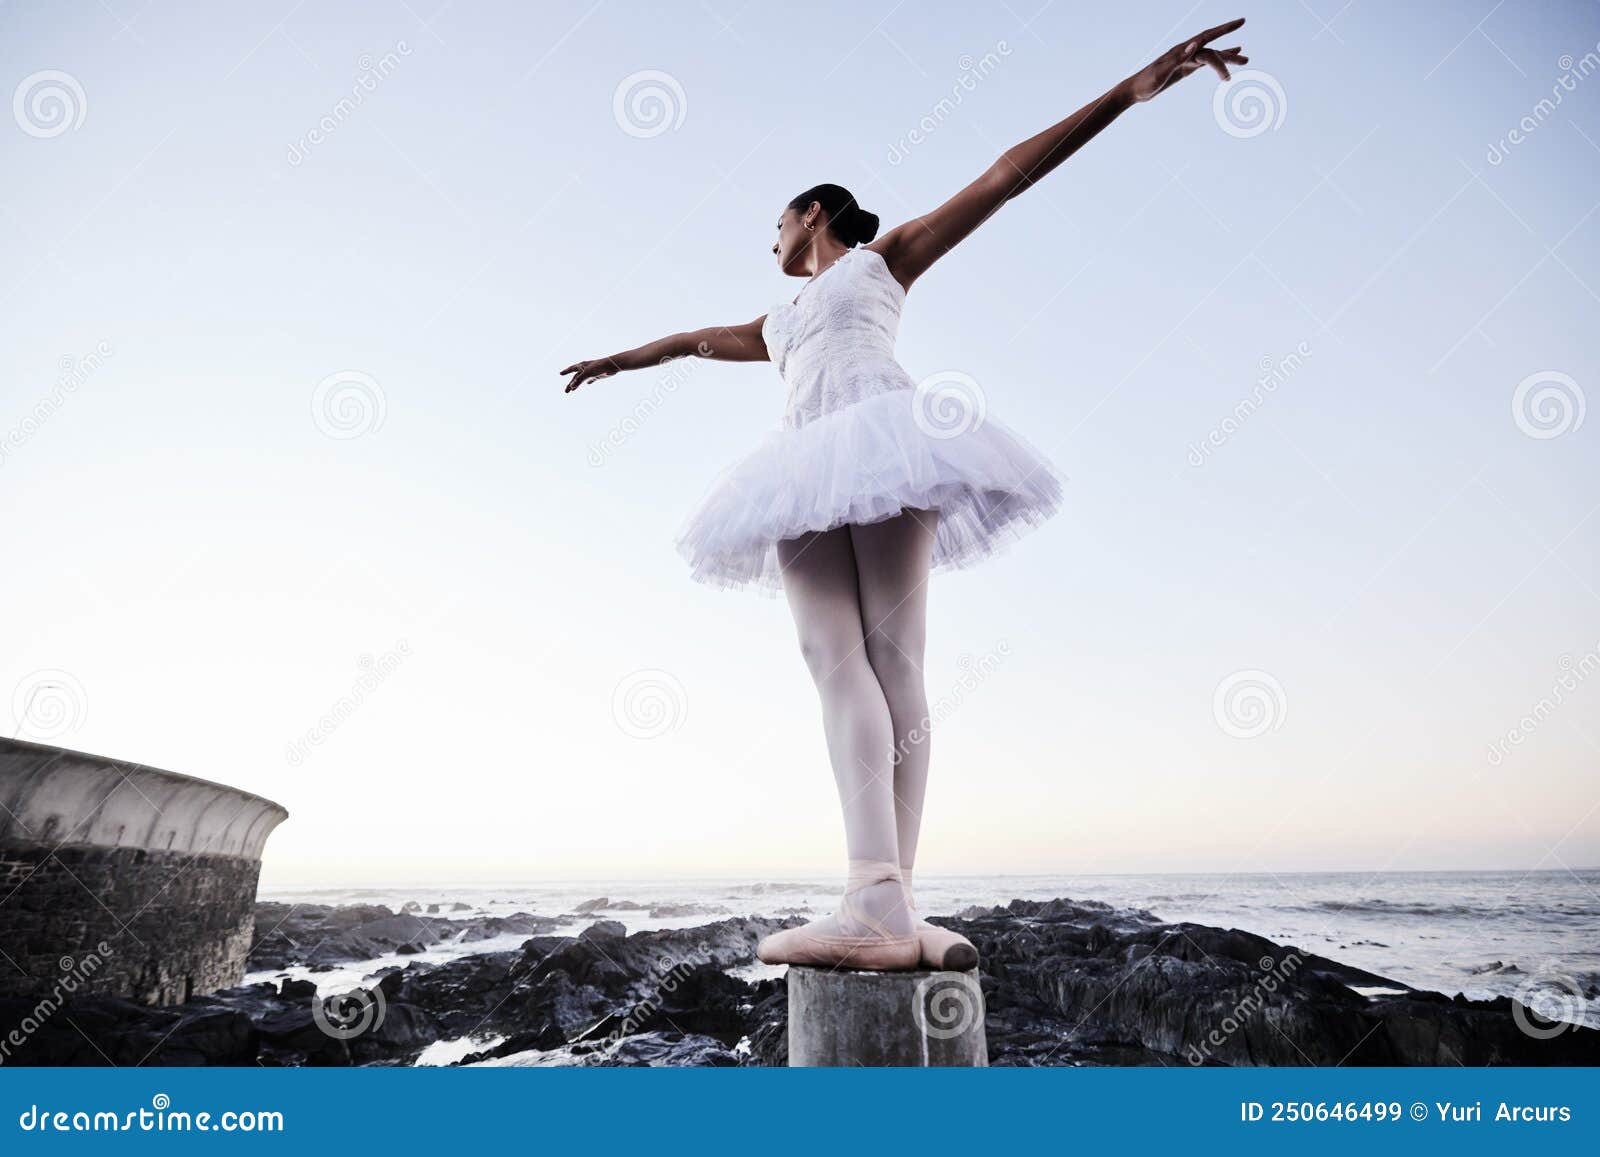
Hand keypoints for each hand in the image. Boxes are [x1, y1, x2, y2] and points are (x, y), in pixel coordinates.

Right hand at [560, 356, 621, 393]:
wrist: (611, 365)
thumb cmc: (599, 367)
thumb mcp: (587, 373)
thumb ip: (579, 379)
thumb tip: (572, 386)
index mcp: (582, 365)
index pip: (571, 369)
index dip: (566, 371)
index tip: (560, 374)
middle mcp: (585, 368)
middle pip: (575, 377)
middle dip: (570, 384)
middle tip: (566, 391)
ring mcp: (591, 372)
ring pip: (582, 379)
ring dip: (577, 384)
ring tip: (572, 390)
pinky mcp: (597, 375)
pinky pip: (591, 379)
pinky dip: (589, 381)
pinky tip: (588, 384)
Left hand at [1122, 18, 1247, 103]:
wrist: (1135, 90)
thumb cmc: (1146, 82)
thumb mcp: (1162, 72)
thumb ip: (1178, 58)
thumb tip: (1195, 43)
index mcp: (1182, 50)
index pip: (1207, 37)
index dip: (1225, 29)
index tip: (1241, 24)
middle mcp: (1186, 51)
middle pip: (1213, 47)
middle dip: (1229, 46)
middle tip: (1245, 48)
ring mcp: (1186, 59)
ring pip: (1211, 55)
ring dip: (1228, 57)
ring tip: (1246, 60)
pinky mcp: (1185, 68)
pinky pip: (1205, 62)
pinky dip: (1217, 62)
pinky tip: (1226, 64)